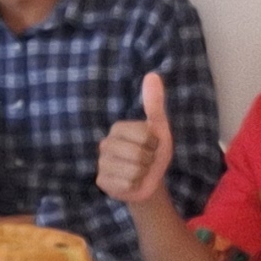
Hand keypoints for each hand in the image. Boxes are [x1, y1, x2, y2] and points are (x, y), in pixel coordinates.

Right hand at [96, 71, 172, 205]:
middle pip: (139, 154)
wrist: (149, 182)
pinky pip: (127, 185)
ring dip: (143, 174)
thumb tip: (153, 75)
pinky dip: (135, 186)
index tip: (152, 146)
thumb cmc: (153, 152)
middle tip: (146, 161)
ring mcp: (101, 163)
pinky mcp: (101, 182)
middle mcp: (105, 144)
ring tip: (140, 172)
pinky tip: (132, 183)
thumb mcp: (158, 127)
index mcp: (118, 128)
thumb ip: (154, 103)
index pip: (145, 135)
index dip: (155, 144)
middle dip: (149, 161)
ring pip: (134, 171)